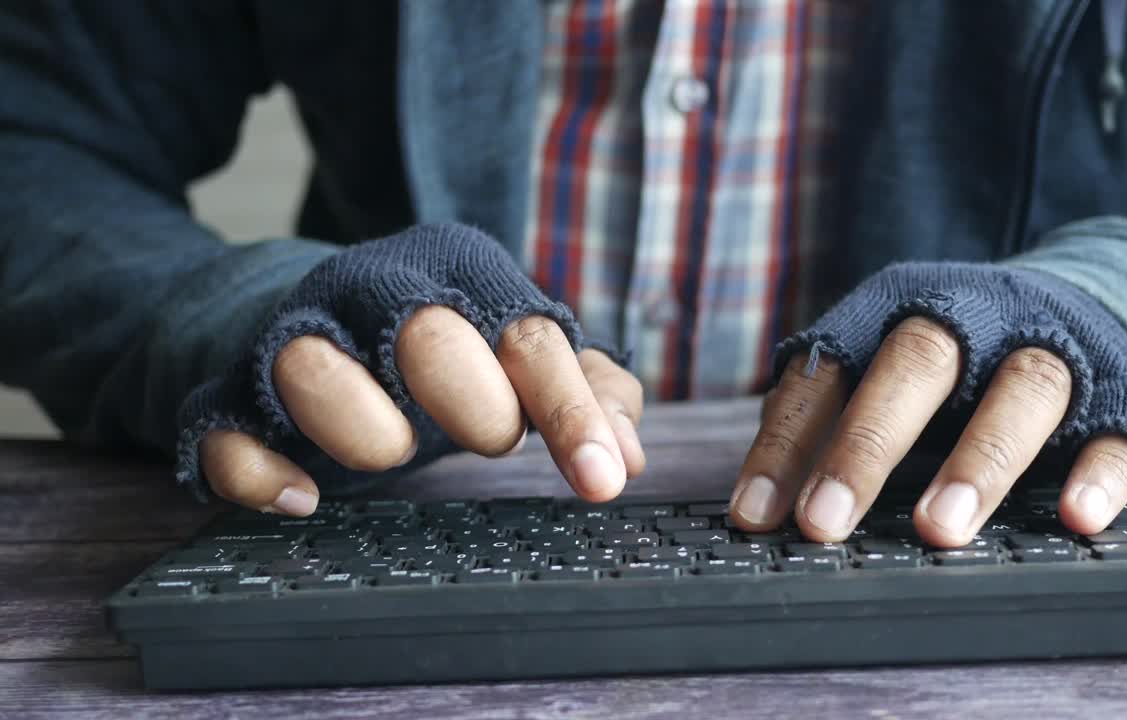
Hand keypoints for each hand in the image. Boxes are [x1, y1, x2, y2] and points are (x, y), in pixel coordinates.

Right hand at [177, 224, 646, 515]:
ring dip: (361, 427)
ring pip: (310, 365)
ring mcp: (294, 332)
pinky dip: (262, 471)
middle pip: (427, 331)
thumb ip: (584, 393)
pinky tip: (303, 495)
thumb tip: (628, 455)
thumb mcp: (516, 356)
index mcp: (461, 273)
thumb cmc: (437, 350)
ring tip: (392, 455)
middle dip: (472, 402)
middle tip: (490, 442)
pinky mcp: (227, 387)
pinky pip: (226, 430)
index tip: (602, 481)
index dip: (569, 411)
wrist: (309, 321)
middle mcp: (374, 287)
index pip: (530, 337)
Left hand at [730, 316, 1126, 546]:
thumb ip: (833, 423)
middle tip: (824, 522)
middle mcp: (970, 316)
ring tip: (938, 531)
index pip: (827, 372)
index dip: (787, 443)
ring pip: (1020, 391)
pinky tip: (1076, 518)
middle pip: (915, 364)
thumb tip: (770, 515)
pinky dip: (1096, 474)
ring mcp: (1050, 348)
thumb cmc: (958, 360)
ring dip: (978, 462)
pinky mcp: (1120, 392)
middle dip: (866, 445)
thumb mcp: (885, 371)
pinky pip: (1112, 430)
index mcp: (893, 309)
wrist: (1092, 304)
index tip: (755, 516)